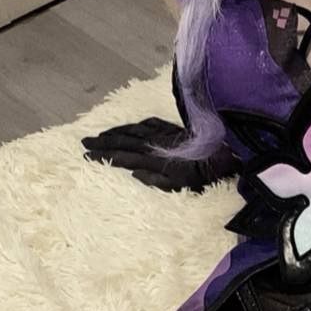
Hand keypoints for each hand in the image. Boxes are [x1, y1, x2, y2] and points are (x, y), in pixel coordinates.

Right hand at [81, 117, 238, 191]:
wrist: (226, 154)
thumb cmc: (205, 176)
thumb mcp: (181, 186)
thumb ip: (156, 180)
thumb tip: (134, 172)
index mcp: (155, 159)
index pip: (123, 156)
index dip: (104, 156)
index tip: (86, 156)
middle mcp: (156, 143)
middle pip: (124, 140)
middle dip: (102, 142)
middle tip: (84, 142)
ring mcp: (164, 134)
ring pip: (134, 130)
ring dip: (115, 132)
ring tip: (100, 136)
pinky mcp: (173, 128)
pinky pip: (148, 124)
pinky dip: (135, 126)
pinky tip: (130, 127)